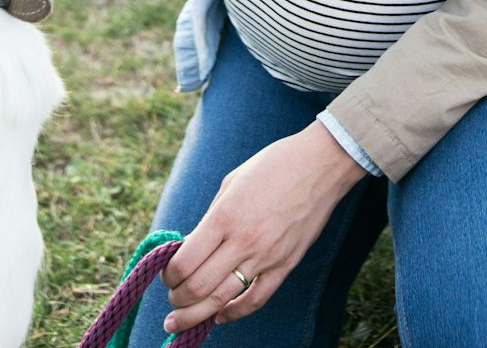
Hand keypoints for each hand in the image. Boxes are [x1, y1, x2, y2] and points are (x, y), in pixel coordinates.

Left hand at [160, 123, 368, 333]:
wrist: (321, 165)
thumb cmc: (273, 165)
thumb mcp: (231, 183)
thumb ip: (211, 218)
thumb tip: (191, 248)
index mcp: (225, 216)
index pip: (185, 262)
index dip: (168, 275)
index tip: (166, 276)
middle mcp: (243, 240)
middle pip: (198, 286)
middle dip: (178, 299)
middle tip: (172, 299)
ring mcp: (266, 256)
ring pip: (223, 299)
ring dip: (196, 314)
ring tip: (181, 321)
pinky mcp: (286, 265)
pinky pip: (256, 299)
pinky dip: (234, 313)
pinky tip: (220, 316)